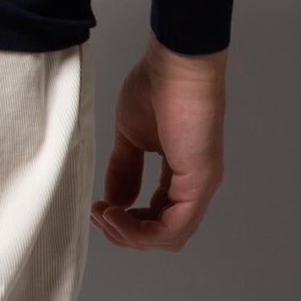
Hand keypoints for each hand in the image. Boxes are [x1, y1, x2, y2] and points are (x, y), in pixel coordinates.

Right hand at [91, 32, 227, 250]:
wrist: (176, 63)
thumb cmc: (158, 86)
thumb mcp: (131, 135)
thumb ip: (124, 169)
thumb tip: (115, 200)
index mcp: (182, 174)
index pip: (160, 215)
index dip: (128, 220)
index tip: (99, 208)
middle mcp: (196, 186)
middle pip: (164, 234)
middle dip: (127, 234)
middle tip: (99, 218)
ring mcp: (201, 187)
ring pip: (169, 236)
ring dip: (131, 235)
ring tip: (104, 217)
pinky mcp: (199, 183)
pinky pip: (173, 227)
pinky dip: (142, 231)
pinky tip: (117, 215)